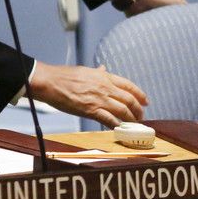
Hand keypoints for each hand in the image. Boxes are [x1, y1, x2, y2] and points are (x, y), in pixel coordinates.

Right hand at [29, 62, 148, 127]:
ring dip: (131, 119)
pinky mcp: (90, 111)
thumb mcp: (86, 70)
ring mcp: (99, 100)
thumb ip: (97, 72)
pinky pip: (109, 120)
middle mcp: (106, 88)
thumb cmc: (65, 76)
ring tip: (134, 124)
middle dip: (138, 109)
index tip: (146, 101)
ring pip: (123, 111)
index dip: (140, 94)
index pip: (129, 85)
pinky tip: (120, 129)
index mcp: (105, 77)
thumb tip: (104, 69)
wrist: (51, 82)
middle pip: (129, 100)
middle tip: (141, 116)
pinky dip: (117, 125)